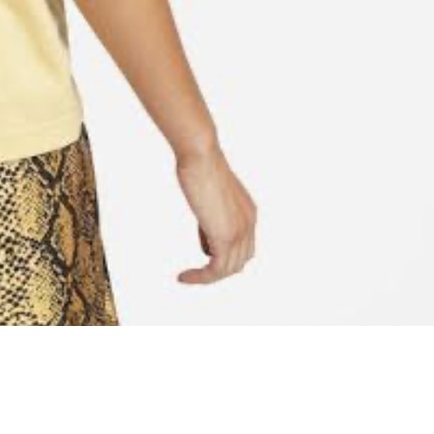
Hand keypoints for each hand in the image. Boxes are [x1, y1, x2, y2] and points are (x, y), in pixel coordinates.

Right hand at [174, 145, 256, 284]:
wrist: (200, 155)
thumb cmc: (199, 165)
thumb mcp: (210, 196)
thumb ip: (212, 217)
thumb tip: (206, 240)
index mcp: (249, 212)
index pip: (243, 245)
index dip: (224, 252)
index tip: (202, 251)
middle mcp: (250, 224)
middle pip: (239, 261)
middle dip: (219, 268)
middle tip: (197, 270)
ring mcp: (240, 232)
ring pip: (228, 269)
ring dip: (207, 276)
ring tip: (187, 276)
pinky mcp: (225, 238)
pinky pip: (216, 270)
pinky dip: (201, 278)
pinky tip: (184, 276)